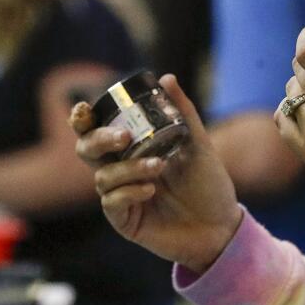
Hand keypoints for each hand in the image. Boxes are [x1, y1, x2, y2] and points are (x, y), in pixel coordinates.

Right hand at [72, 74, 241, 272]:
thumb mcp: (198, 145)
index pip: (96, 130)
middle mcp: (121, 170)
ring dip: (128, 168)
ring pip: (102, 176)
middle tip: (124, 137)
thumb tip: (167, 78)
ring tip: (158, 166)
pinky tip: (150, 190)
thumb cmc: (208, 185)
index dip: (83, 119)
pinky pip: (111, 202)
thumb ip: (183, 112)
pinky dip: (128, 192)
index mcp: (132, 149)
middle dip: (99, 139)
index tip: (85, 109)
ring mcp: (121, 196)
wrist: (222, 226)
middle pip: (86, 150)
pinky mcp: (125, 221)